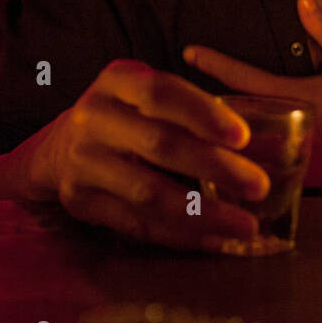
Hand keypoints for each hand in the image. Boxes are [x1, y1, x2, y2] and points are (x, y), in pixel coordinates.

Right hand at [28, 59, 270, 250]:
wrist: (58, 149)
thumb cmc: (124, 118)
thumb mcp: (142, 94)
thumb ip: (187, 109)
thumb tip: (262, 141)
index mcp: (115, 82)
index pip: (160, 93)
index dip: (202, 114)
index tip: (243, 136)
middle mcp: (94, 118)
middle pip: (159, 144)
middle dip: (215, 167)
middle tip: (259, 185)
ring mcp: (83, 162)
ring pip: (148, 192)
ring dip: (203, 212)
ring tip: (246, 225)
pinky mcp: (81, 201)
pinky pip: (136, 224)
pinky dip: (180, 235)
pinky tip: (215, 240)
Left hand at [183, 0, 321, 188]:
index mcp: (294, 95)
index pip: (241, 77)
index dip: (212, 63)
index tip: (189, 51)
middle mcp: (286, 127)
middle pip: (231, 115)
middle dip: (207, 104)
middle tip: (183, 91)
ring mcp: (290, 156)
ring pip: (243, 146)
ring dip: (224, 133)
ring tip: (202, 120)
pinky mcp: (299, 178)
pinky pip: (265, 167)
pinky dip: (250, 157)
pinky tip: (237, 152)